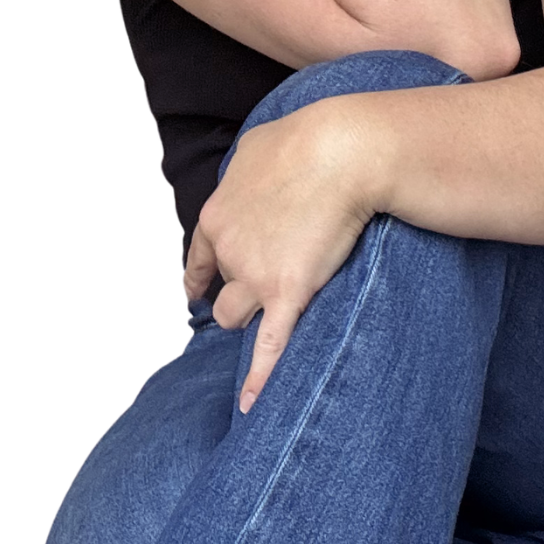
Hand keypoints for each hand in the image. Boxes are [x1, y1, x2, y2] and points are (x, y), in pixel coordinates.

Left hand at [184, 98, 379, 413]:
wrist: (343, 151)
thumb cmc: (311, 138)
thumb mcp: (261, 144)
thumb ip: (248, 169)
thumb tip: (251, 173)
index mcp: (218, 214)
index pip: (200, 257)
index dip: (203, 278)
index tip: (201, 291)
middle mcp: (227, 248)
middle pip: (219, 293)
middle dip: (237, 299)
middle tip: (262, 302)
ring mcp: (254, 274)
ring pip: (237, 316)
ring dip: (252, 320)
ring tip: (276, 325)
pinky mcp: (287, 293)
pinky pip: (268, 346)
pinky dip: (258, 379)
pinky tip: (252, 406)